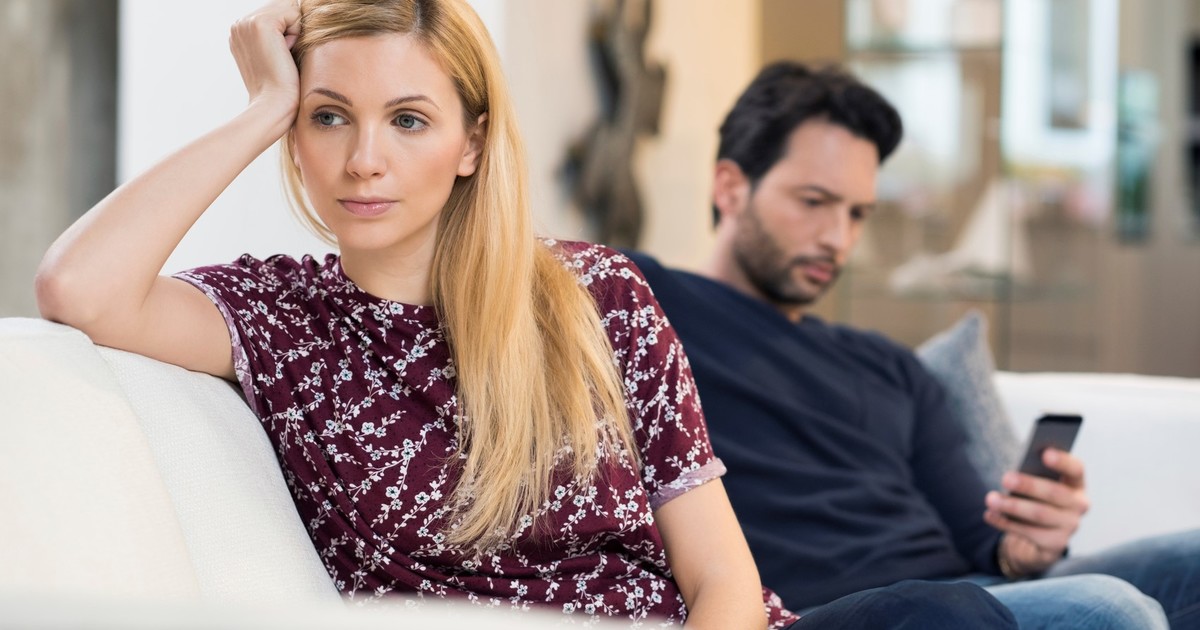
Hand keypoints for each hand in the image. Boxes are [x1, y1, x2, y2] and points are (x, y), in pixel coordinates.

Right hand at [229, 0, 301, 116]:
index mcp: (240, 32)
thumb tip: (293, 23)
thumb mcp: (274, 56)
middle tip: (281, 58)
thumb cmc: (280, 89)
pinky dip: (296, 33)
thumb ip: (277, 35)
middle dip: (291, 31)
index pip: (278, 14)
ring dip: (294, 32)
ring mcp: (246, 22)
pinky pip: (294, 12)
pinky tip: (284, 52)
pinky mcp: (260, 23)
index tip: (277, 58)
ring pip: (289, 8)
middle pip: (284, 7)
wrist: (273, 105)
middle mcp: (239, 24)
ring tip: (282, 55)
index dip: (287, 34)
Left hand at [983, 448, 1089, 575]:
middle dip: (1029, 485)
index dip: (1063, 462)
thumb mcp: (1034, 487)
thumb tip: (1014, 475)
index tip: (1045, 453)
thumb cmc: (1033, 501)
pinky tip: (990, 515)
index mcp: (1075, 484)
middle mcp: (1079, 505)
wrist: (1035, 538)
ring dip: (1012, 506)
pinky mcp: (1056, 545)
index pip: (1076, 469)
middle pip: (1055, 493)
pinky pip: (1028, 533)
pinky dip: (1005, 523)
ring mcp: (1070, 527)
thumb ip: (1032, 477)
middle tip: (1005, 478)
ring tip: (990, 499)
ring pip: (1040, 514)